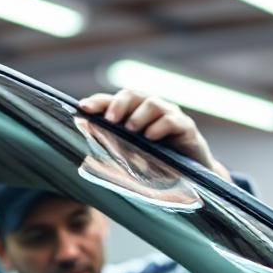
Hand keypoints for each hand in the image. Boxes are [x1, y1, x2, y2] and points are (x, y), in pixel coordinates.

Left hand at [78, 89, 230, 182]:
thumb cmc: (157, 164)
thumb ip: (115, 146)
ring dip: (138, 115)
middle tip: (110, 120)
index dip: (98, 102)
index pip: (113, 100)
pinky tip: (150, 136)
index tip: (82, 108)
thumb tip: (85, 146)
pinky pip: (172, 121)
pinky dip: (159, 126)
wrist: (190, 178)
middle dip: (118, 104)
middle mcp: (151, 109)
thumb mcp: (132, 154)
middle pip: (132, 94)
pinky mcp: (186, 127)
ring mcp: (170, 115)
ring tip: (130, 129)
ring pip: (152, 103)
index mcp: (134, 113)